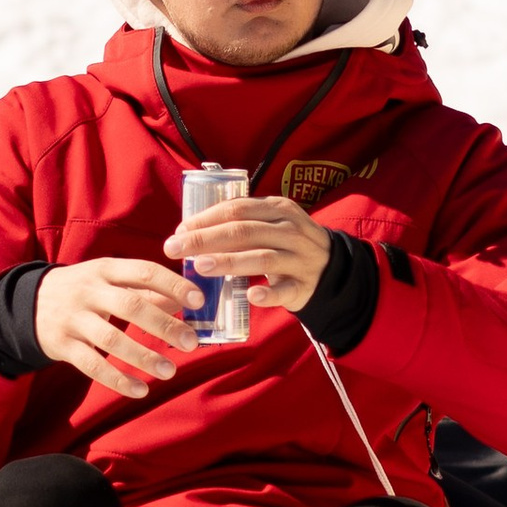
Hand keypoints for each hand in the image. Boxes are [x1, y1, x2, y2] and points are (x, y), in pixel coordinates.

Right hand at [35, 258, 195, 400]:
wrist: (28, 303)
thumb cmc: (83, 290)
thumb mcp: (108, 279)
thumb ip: (145, 289)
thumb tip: (185, 300)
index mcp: (105, 269)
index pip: (144, 271)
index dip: (173, 285)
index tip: (199, 300)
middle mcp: (89, 291)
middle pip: (130, 305)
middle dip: (164, 325)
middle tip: (191, 343)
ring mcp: (74, 318)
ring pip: (111, 339)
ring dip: (143, 356)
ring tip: (169, 371)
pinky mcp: (63, 345)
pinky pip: (92, 365)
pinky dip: (117, 380)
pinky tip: (140, 390)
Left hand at [165, 192, 331, 317]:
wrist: (332, 269)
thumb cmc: (287, 244)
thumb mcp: (271, 224)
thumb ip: (240, 223)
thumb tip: (189, 232)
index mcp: (278, 209)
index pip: (237, 209)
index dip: (206, 218)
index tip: (179, 231)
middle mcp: (290, 230)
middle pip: (243, 231)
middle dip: (205, 239)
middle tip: (175, 248)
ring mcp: (299, 258)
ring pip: (262, 257)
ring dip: (229, 261)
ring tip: (199, 266)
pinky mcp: (304, 285)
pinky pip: (285, 290)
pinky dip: (268, 293)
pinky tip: (250, 296)